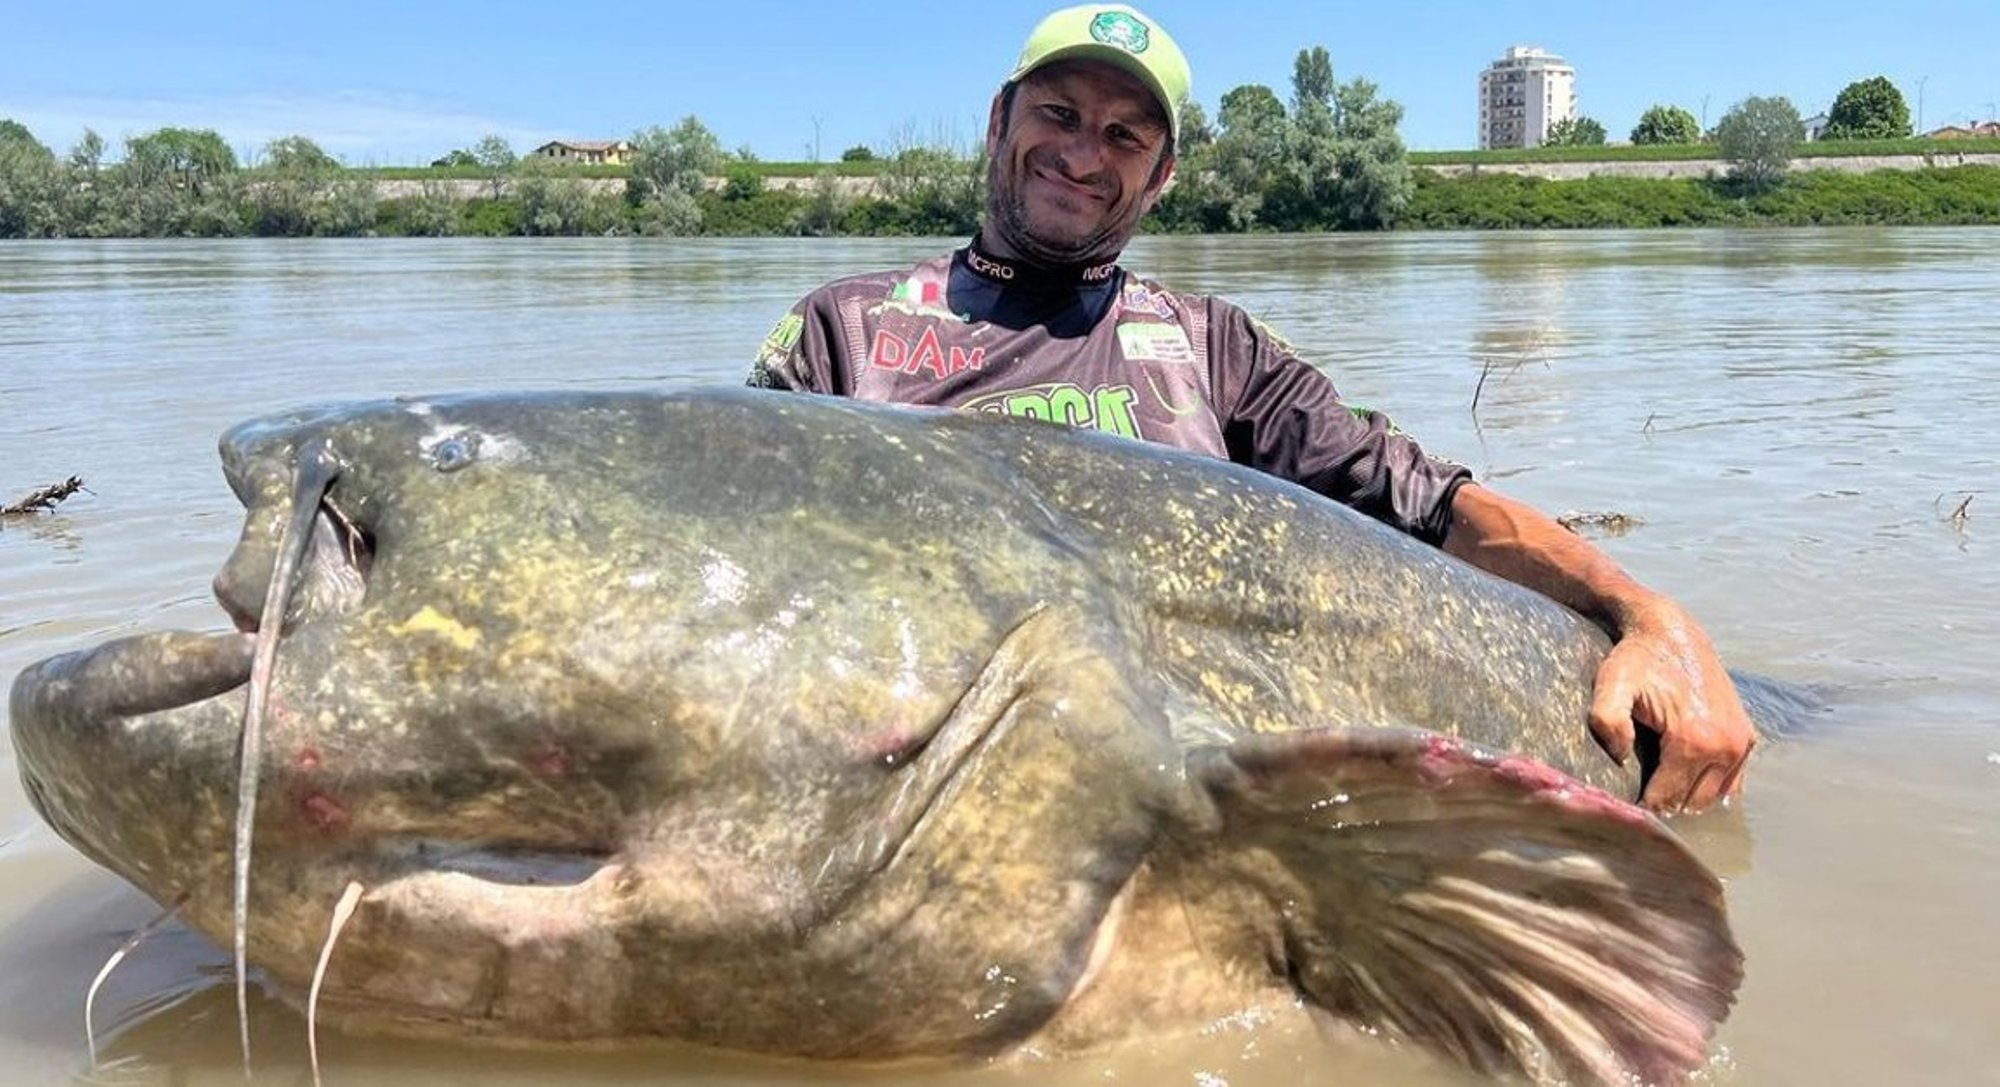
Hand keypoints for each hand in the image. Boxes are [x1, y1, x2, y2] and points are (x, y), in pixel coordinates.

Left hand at [1587, 607, 1755, 813]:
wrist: (1671, 633)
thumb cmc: (1637, 660)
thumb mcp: (1612, 684)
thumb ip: (1607, 720)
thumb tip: (1621, 757)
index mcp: (1695, 740)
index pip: (1666, 800)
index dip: (1640, 804)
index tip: (1622, 796)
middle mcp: (1727, 746)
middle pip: (1690, 802)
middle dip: (1663, 800)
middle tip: (1637, 786)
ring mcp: (1743, 743)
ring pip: (1711, 796)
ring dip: (1686, 794)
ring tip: (1658, 779)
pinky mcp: (1749, 737)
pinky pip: (1730, 782)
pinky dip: (1708, 784)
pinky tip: (1682, 771)